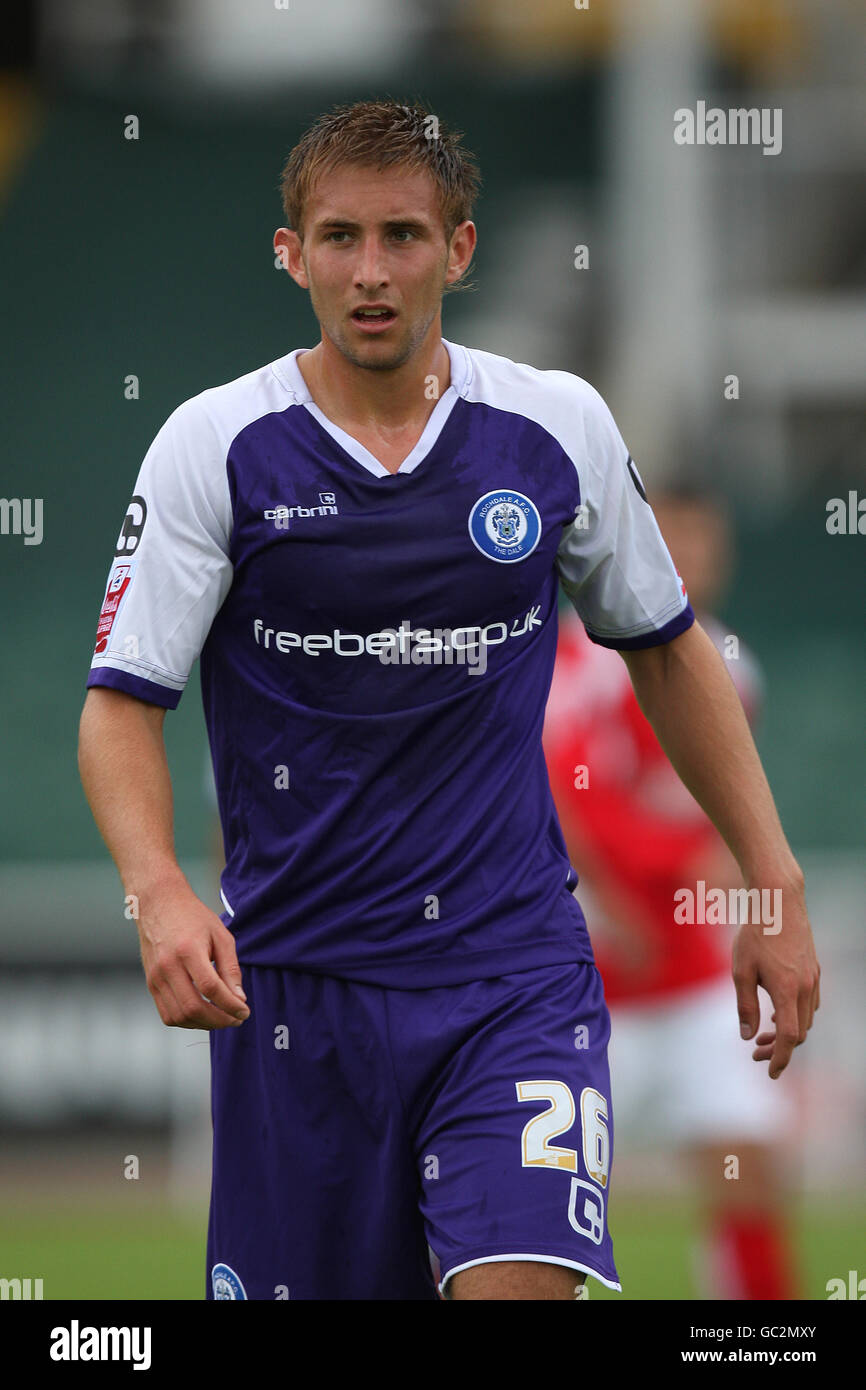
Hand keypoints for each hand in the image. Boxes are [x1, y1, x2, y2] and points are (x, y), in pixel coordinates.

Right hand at [135, 873, 249, 1029]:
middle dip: (219, 1020)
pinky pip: (168, 1014)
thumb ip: (230, 968)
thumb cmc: (193, 917)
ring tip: (222, 1018)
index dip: (230, 1005)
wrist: (158, 904)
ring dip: (204, 1024)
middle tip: (236, 1019)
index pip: (211, 988)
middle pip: (193, 1007)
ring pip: (179, 1016)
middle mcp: (168, 966)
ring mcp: (156, 977)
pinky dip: (187, 1021)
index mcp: (188, 950)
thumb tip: (239, 999)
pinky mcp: (151, 983)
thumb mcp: (220, 935)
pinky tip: (203, 1014)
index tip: (245, 1012)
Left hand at [732, 871, 819, 1078]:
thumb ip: (745, 1006)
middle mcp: (806, 987)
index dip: (781, 1059)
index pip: (789, 1037)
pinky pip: (809, 1003)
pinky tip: (776, 1013)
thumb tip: (747, 1036)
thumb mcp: (741, 970)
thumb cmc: (754, 933)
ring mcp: (813, 978)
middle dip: (779, 1049)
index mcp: (787, 990)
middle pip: (799, 1032)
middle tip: (755, 1053)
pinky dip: (795, 1015)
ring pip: (806, 1019)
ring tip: (762, 1035)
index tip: (771, 1074)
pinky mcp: (813, 969)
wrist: (778, 900)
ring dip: (788, 1033)